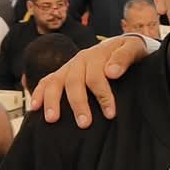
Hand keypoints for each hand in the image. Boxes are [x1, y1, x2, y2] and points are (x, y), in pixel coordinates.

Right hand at [29, 35, 148, 126]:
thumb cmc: (131, 51)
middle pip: (74, 82)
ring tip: (52, 119)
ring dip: (52, 101)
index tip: (110, 114)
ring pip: (56, 82)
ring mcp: (70, 66)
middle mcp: (80, 59)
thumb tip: (111, 72)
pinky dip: (39, 93)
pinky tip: (34, 108)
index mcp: (98, 54)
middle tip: (84, 124)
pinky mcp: (63, 73)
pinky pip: (47, 81)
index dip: (103, 96)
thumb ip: (124, 58)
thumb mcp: (134, 49)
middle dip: (78, 104)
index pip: (97, 77)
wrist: (123, 45)